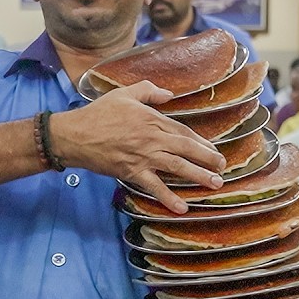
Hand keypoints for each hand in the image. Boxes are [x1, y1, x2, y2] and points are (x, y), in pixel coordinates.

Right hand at [50, 81, 224, 213]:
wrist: (76, 134)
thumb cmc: (98, 113)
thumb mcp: (124, 93)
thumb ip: (148, 91)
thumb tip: (168, 93)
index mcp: (152, 119)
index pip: (184, 131)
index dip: (201, 141)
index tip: (213, 149)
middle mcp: (153, 138)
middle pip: (187, 148)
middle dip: (208, 158)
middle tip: (222, 167)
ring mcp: (144, 156)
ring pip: (178, 167)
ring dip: (199, 176)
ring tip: (215, 183)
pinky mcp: (132, 172)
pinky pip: (154, 187)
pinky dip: (168, 198)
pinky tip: (182, 208)